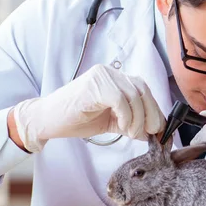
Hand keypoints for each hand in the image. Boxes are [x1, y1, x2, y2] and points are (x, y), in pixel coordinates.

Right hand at [12, 64, 165, 152]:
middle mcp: (111, 73)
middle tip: (149, 133)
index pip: (143, 90)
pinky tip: (121, 126)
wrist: (47, 120)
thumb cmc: (77, 119)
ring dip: (138, 118)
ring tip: (132, 133)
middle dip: (151, 114)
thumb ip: (132, 123)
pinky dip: (126, 115)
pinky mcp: (95, 84)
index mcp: (116, 79)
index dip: (155, 109)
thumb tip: (155, 132)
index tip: (159, 130)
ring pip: (134, 95)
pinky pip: (120, 99)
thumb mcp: (112, 121)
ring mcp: (102, 76)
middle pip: (142, 90)